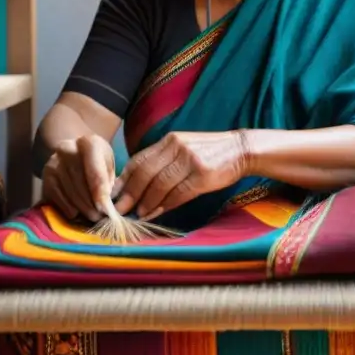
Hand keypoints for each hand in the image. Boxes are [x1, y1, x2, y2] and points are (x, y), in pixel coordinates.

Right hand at [41, 134, 114, 222]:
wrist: (73, 151)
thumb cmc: (96, 160)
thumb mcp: (108, 162)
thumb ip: (108, 179)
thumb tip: (105, 202)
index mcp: (88, 143)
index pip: (94, 170)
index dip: (100, 191)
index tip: (105, 208)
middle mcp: (67, 149)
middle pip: (80, 182)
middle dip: (91, 203)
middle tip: (100, 216)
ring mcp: (53, 163)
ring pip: (69, 192)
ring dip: (81, 208)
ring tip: (92, 216)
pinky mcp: (44, 177)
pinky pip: (57, 198)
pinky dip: (68, 208)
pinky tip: (76, 212)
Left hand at [112, 130, 250, 219]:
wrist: (240, 149)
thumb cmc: (209, 152)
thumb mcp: (184, 148)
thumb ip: (163, 161)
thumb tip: (139, 184)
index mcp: (169, 140)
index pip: (140, 159)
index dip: (124, 178)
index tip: (113, 193)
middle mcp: (177, 148)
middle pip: (145, 172)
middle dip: (130, 193)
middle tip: (119, 209)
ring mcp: (190, 161)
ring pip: (159, 185)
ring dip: (146, 202)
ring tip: (138, 214)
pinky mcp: (203, 175)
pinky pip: (178, 194)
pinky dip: (165, 205)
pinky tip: (157, 213)